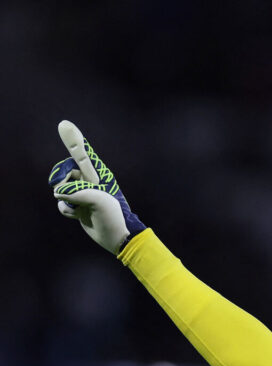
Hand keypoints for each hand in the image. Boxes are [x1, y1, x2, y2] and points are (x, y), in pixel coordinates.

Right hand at [48, 120, 146, 253]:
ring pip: (60, 188)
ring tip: (81, 208)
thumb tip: (57, 192)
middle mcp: (90, 181)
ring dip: (66, 199)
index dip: (74, 141)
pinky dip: (67, 210)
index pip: (83, 155)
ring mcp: (82, 193)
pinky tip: (78, 216)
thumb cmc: (114, 216)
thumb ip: (75, 191)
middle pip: (65, 172)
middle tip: (71, 192)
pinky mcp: (77, 205)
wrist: (117, 237)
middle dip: (63, 182)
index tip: (64, 125)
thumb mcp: (97, 200)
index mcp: (99, 174)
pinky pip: (61, 202)